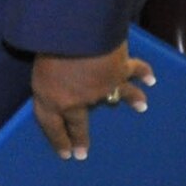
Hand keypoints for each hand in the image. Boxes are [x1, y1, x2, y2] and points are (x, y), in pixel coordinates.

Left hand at [29, 40, 152, 160]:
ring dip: (129, 101)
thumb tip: (53, 70)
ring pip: (114, 100)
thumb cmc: (46, 41)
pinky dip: (143, 73)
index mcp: (48, 95)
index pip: (50, 124)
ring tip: (141, 107)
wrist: (73, 32)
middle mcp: (76, 99)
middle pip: (77, 123)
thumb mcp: (34, 59)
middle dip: (80, 138)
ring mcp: (99, 89)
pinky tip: (151, 78)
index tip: (66, 153)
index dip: (58, 140)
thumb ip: (44, 70)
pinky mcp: (118, 73)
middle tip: (83, 153)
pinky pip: (132, 73)